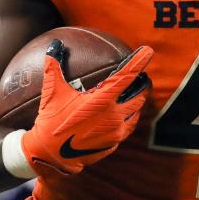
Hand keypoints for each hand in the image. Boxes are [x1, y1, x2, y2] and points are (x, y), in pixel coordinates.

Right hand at [20, 40, 151, 175]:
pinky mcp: (113, 144)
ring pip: (136, 114)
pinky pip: (126, 128)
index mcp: (102, 100)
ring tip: (134, 95)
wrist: (50, 154)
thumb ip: (54, 65)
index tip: (147, 51)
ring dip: (137, 103)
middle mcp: (114, 116)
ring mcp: (116, 132)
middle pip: (139, 96)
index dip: (139, 62)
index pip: (127, 76)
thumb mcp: (51, 91)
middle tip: (141, 77)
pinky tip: (122, 115)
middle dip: (142, 85)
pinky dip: (127, 119)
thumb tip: (55, 44)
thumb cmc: (51, 120)